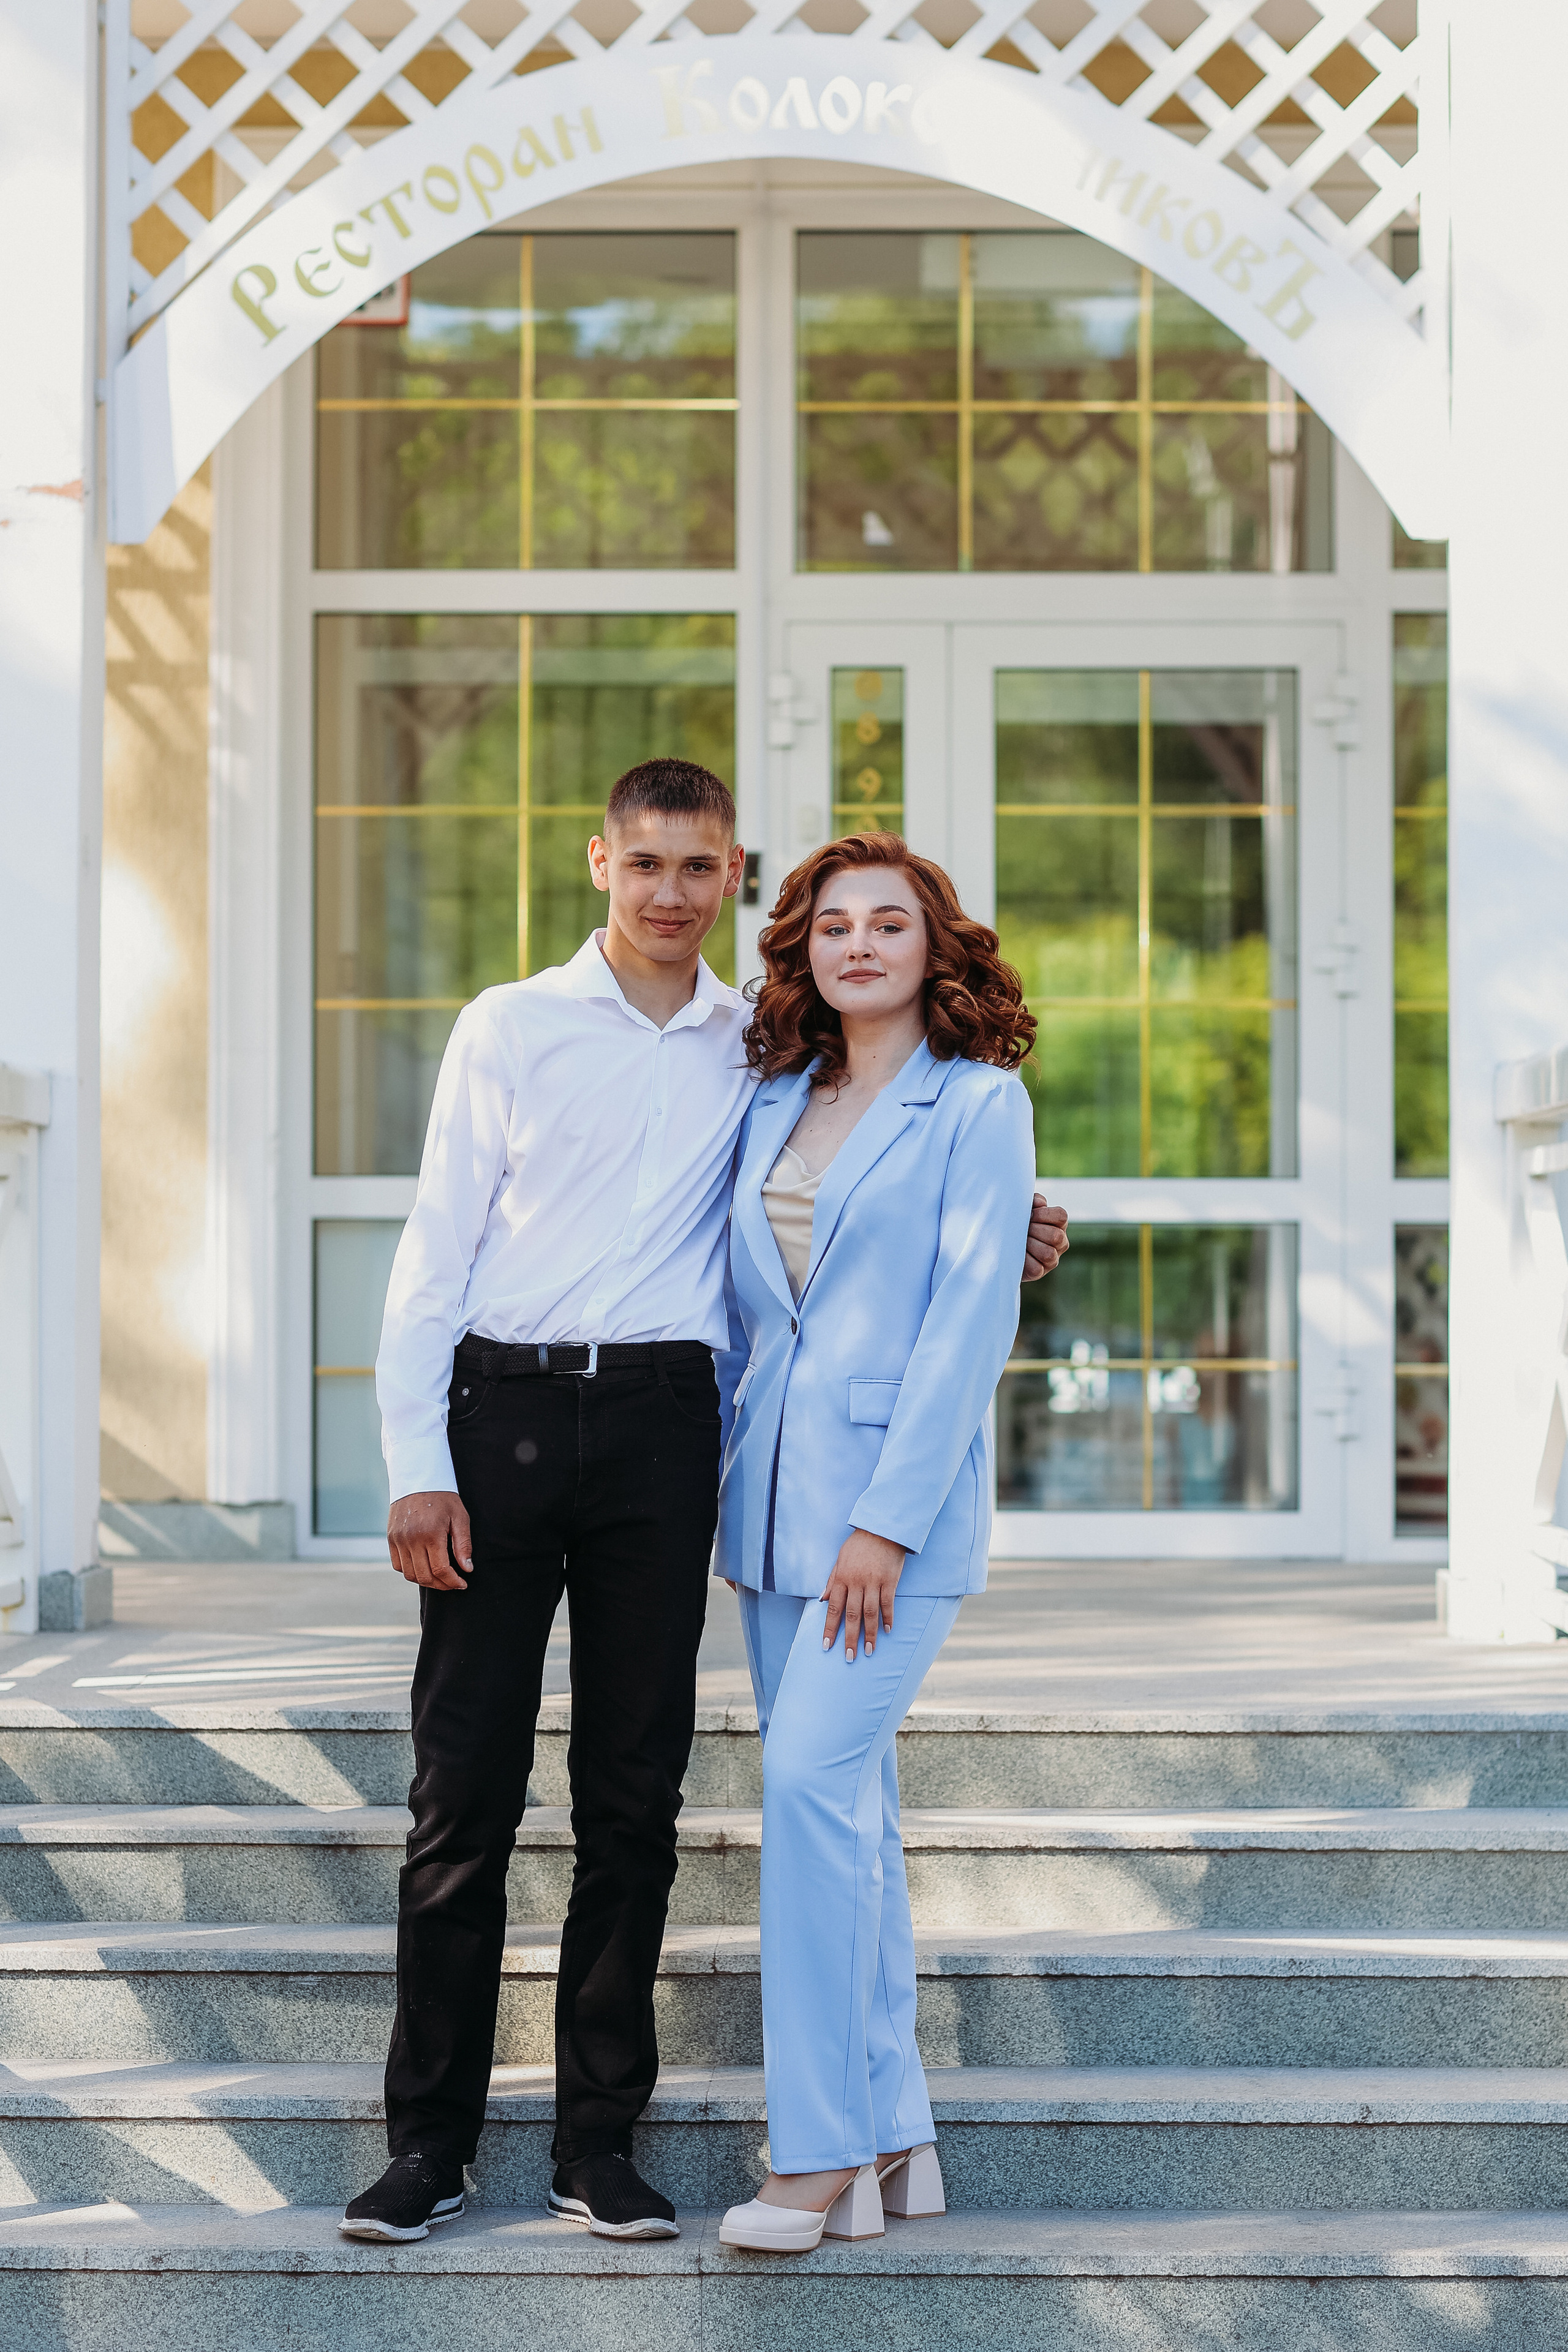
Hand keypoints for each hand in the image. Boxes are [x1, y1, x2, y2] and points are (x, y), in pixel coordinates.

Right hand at [388, 1490, 473, 1589]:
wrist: (417, 1478)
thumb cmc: (443, 1497)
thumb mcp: (459, 1517)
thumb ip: (463, 1544)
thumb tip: (467, 1569)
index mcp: (431, 1534)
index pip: (441, 1570)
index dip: (453, 1582)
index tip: (462, 1584)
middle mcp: (411, 1539)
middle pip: (425, 1576)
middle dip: (441, 1585)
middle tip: (453, 1583)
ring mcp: (398, 1540)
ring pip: (410, 1574)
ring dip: (426, 1581)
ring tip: (439, 1578)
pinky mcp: (390, 1538)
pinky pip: (398, 1565)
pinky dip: (411, 1571)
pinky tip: (423, 1567)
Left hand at [822, 1529, 904, 1659]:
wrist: (882, 1528)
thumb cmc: (859, 1544)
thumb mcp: (840, 1559)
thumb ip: (832, 1579)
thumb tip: (822, 1599)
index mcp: (842, 1578)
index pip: (834, 1608)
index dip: (829, 1628)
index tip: (827, 1646)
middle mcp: (856, 1582)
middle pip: (851, 1615)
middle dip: (849, 1638)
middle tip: (849, 1656)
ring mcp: (874, 1582)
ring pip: (870, 1613)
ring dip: (869, 1634)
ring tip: (869, 1650)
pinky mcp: (890, 1580)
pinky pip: (888, 1603)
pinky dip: (888, 1618)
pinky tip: (887, 1630)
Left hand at [1023, 1195, 1068, 1281]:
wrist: (1000, 1247)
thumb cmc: (1016, 1224)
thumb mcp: (1025, 1210)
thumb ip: (1033, 1202)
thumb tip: (1039, 1203)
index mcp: (1059, 1225)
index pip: (1061, 1216)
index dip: (1043, 1214)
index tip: (1029, 1215)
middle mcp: (1061, 1243)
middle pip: (1056, 1236)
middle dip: (1034, 1231)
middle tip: (1022, 1230)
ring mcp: (1052, 1259)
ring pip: (1048, 1254)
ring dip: (1030, 1245)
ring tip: (1019, 1242)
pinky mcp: (1040, 1272)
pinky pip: (1036, 1268)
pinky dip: (1025, 1260)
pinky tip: (1017, 1254)